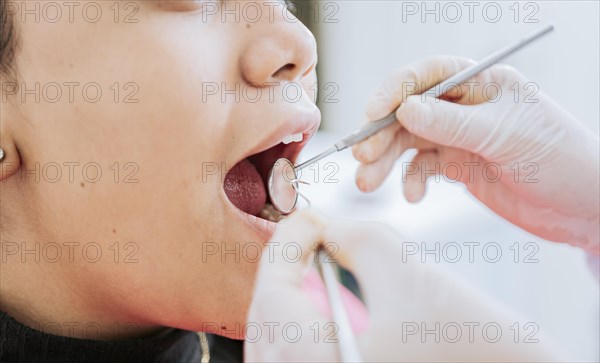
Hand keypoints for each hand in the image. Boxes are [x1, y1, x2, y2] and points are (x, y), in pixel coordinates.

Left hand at [245, 210, 562, 361]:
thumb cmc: (472, 343)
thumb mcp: (405, 270)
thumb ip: (352, 235)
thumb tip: (322, 227)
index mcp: (315, 360)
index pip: (273, 292)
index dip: (285, 244)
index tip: (305, 220)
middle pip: (269, 319)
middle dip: (286, 271)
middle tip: (309, 240)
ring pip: (281, 340)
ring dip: (294, 297)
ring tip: (318, 268)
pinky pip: (300, 355)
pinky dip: (307, 325)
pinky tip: (330, 304)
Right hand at [353, 56, 598, 252]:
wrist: (582, 207)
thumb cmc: (561, 159)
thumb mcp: (506, 136)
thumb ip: (453, 124)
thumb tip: (403, 109)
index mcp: (481, 83)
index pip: (427, 75)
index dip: (394, 90)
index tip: (371, 113)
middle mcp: (464, 106)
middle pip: (408, 112)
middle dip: (381, 133)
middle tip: (362, 157)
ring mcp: (459, 136)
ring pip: (408, 142)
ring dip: (385, 162)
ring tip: (367, 182)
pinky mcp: (457, 165)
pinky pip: (421, 168)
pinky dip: (411, 181)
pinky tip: (414, 196)